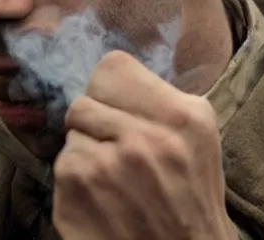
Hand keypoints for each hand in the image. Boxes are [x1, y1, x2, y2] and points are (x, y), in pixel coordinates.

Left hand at [52, 51, 235, 239]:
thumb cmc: (192, 192)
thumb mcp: (200, 134)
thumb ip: (163, 99)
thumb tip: (115, 74)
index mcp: (181, 117)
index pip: (112, 66)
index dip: (112, 87)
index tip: (119, 105)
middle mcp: (143, 138)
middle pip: (85, 100)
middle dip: (97, 121)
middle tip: (116, 145)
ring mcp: (105, 166)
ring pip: (73, 132)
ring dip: (88, 150)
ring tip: (114, 175)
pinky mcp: (75, 191)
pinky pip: (63, 161)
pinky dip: (78, 178)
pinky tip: (103, 195)